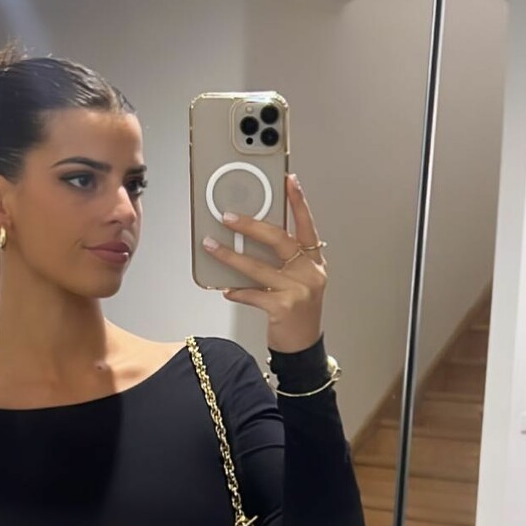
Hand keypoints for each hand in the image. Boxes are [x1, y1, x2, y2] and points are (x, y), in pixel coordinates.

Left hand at [203, 174, 326, 354]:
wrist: (303, 346)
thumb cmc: (297, 309)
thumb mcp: (298, 280)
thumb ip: (284, 259)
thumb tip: (249, 237)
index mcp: (314, 260)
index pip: (307, 225)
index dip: (299, 202)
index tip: (289, 180)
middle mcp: (310, 272)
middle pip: (279, 240)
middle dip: (250, 225)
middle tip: (227, 216)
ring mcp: (298, 290)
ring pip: (258, 267)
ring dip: (230, 256)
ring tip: (211, 246)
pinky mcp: (284, 307)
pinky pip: (253, 293)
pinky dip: (237, 291)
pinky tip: (225, 289)